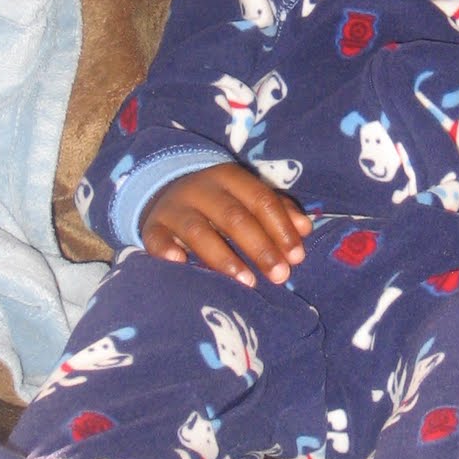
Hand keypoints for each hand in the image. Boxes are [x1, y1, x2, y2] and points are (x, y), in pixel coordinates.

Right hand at [140, 164, 310, 285]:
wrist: (163, 192)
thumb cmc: (218, 201)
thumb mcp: (246, 197)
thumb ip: (277, 210)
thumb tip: (305, 229)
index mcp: (229, 177)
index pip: (260, 200)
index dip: (281, 228)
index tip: (296, 257)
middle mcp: (201, 188)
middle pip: (234, 217)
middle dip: (260, 247)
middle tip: (280, 276)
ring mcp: (174, 207)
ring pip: (198, 230)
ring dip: (224, 257)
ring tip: (247, 282)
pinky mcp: (153, 226)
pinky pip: (157, 239)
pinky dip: (168, 251)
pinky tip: (182, 264)